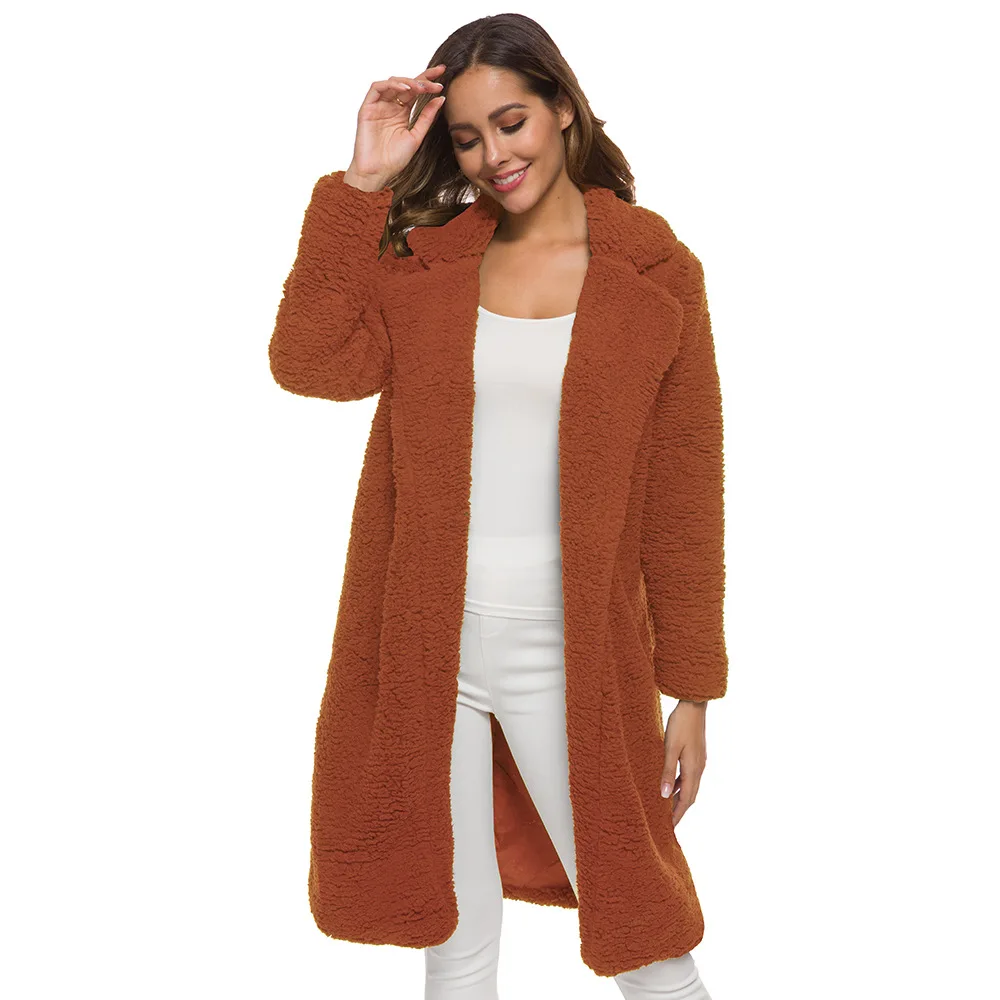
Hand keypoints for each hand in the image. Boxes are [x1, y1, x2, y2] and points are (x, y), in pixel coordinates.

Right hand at [345, 64, 448, 190]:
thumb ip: (427, 117)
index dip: (428, 80)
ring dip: (408, 81)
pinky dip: (391, 84)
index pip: (416, 91)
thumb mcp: (416, 136)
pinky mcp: (367, 108)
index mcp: (402, 112)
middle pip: (406, 84)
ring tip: (422, 87)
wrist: (377, 173)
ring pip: (392, 83)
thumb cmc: (395, 159)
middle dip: (422, 79)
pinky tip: (405, 88)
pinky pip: (377, 88)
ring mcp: (378, 106)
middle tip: (437, 81)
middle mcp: (390, 106)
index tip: (444, 73)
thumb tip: (441, 99)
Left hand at [660, 700, 707, 826]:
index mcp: (693, 770)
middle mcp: (699, 769)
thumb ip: (667, 772)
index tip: (670, 829)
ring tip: (667, 808)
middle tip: (668, 824)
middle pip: (690, 796)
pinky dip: (680, 785)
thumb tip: (664, 795)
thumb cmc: (681, 724)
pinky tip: (671, 785)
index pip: (686, 800)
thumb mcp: (670, 748)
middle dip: (679, 811)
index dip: (678, 815)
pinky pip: (688, 776)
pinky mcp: (696, 755)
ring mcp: (699, 762)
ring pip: (689, 787)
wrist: (694, 705)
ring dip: (680, 798)